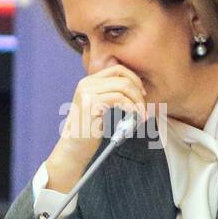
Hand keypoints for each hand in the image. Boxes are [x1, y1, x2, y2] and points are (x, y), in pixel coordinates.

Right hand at [44, 64, 146, 191]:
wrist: (73, 148)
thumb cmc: (88, 131)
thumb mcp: (100, 108)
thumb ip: (111, 95)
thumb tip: (137, 90)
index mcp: (89, 82)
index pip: (118, 70)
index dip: (134, 79)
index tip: (142, 94)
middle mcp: (86, 84)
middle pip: (123, 78)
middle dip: (139, 93)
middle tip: (144, 109)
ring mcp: (87, 92)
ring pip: (124, 87)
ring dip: (137, 102)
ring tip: (141, 115)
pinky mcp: (91, 104)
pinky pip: (120, 99)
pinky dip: (132, 107)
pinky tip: (135, 117)